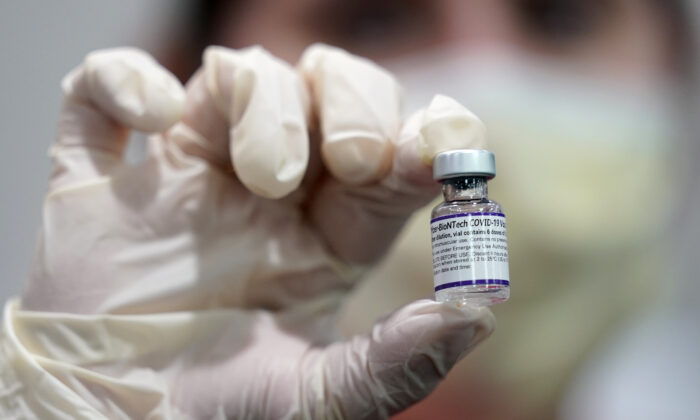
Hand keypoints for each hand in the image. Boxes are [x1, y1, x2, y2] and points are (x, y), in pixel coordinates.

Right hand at [17, 45, 493, 418]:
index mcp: (331, 234)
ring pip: (243, 74)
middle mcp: (271, 190)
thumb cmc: (218, 414)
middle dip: (355, 103)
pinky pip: (106, 88)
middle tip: (351, 159)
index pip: (395, 156)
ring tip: (259, 177)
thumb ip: (396, 362)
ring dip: (265, 102)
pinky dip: (127, 79)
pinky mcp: (107, 170)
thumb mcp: (318, 398)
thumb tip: (480, 309)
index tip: (435, 148)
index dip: (427, 136)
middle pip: (334, 88)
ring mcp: (187, 171)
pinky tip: (154, 116)